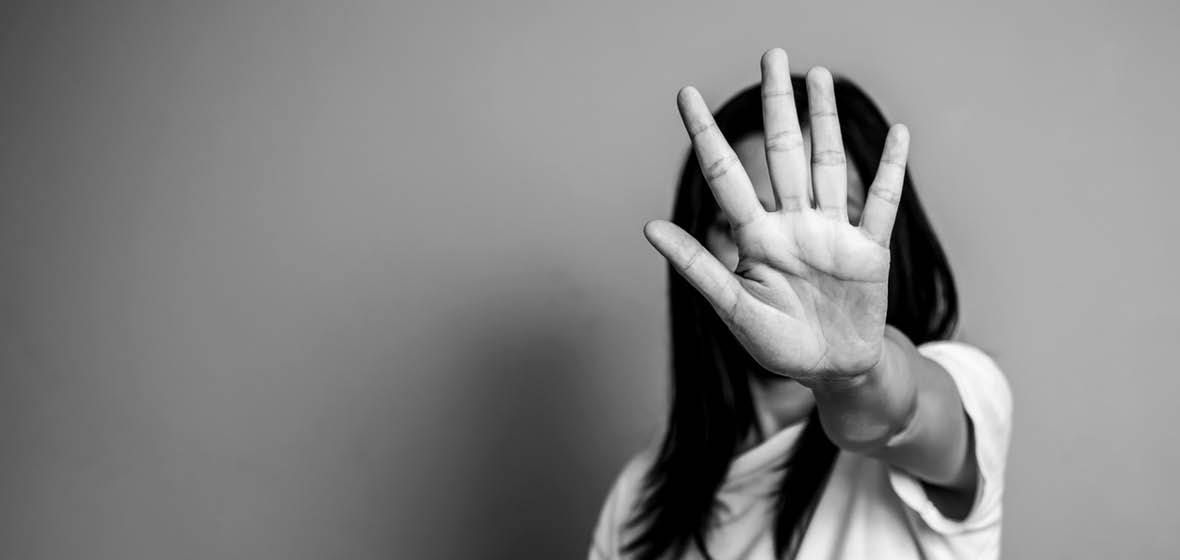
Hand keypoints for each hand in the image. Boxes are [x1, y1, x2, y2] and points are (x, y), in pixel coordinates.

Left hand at [644, 49, 909, 387]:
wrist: (833, 371)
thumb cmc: (779, 345)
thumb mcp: (735, 310)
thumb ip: (699, 267)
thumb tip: (649, 227)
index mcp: (756, 238)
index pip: (726, 174)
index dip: (705, 134)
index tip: (685, 93)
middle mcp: (793, 224)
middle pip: (783, 152)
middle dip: (777, 105)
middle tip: (772, 54)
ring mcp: (833, 232)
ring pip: (827, 164)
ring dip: (825, 121)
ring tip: (818, 76)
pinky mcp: (869, 249)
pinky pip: (881, 203)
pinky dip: (890, 170)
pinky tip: (899, 134)